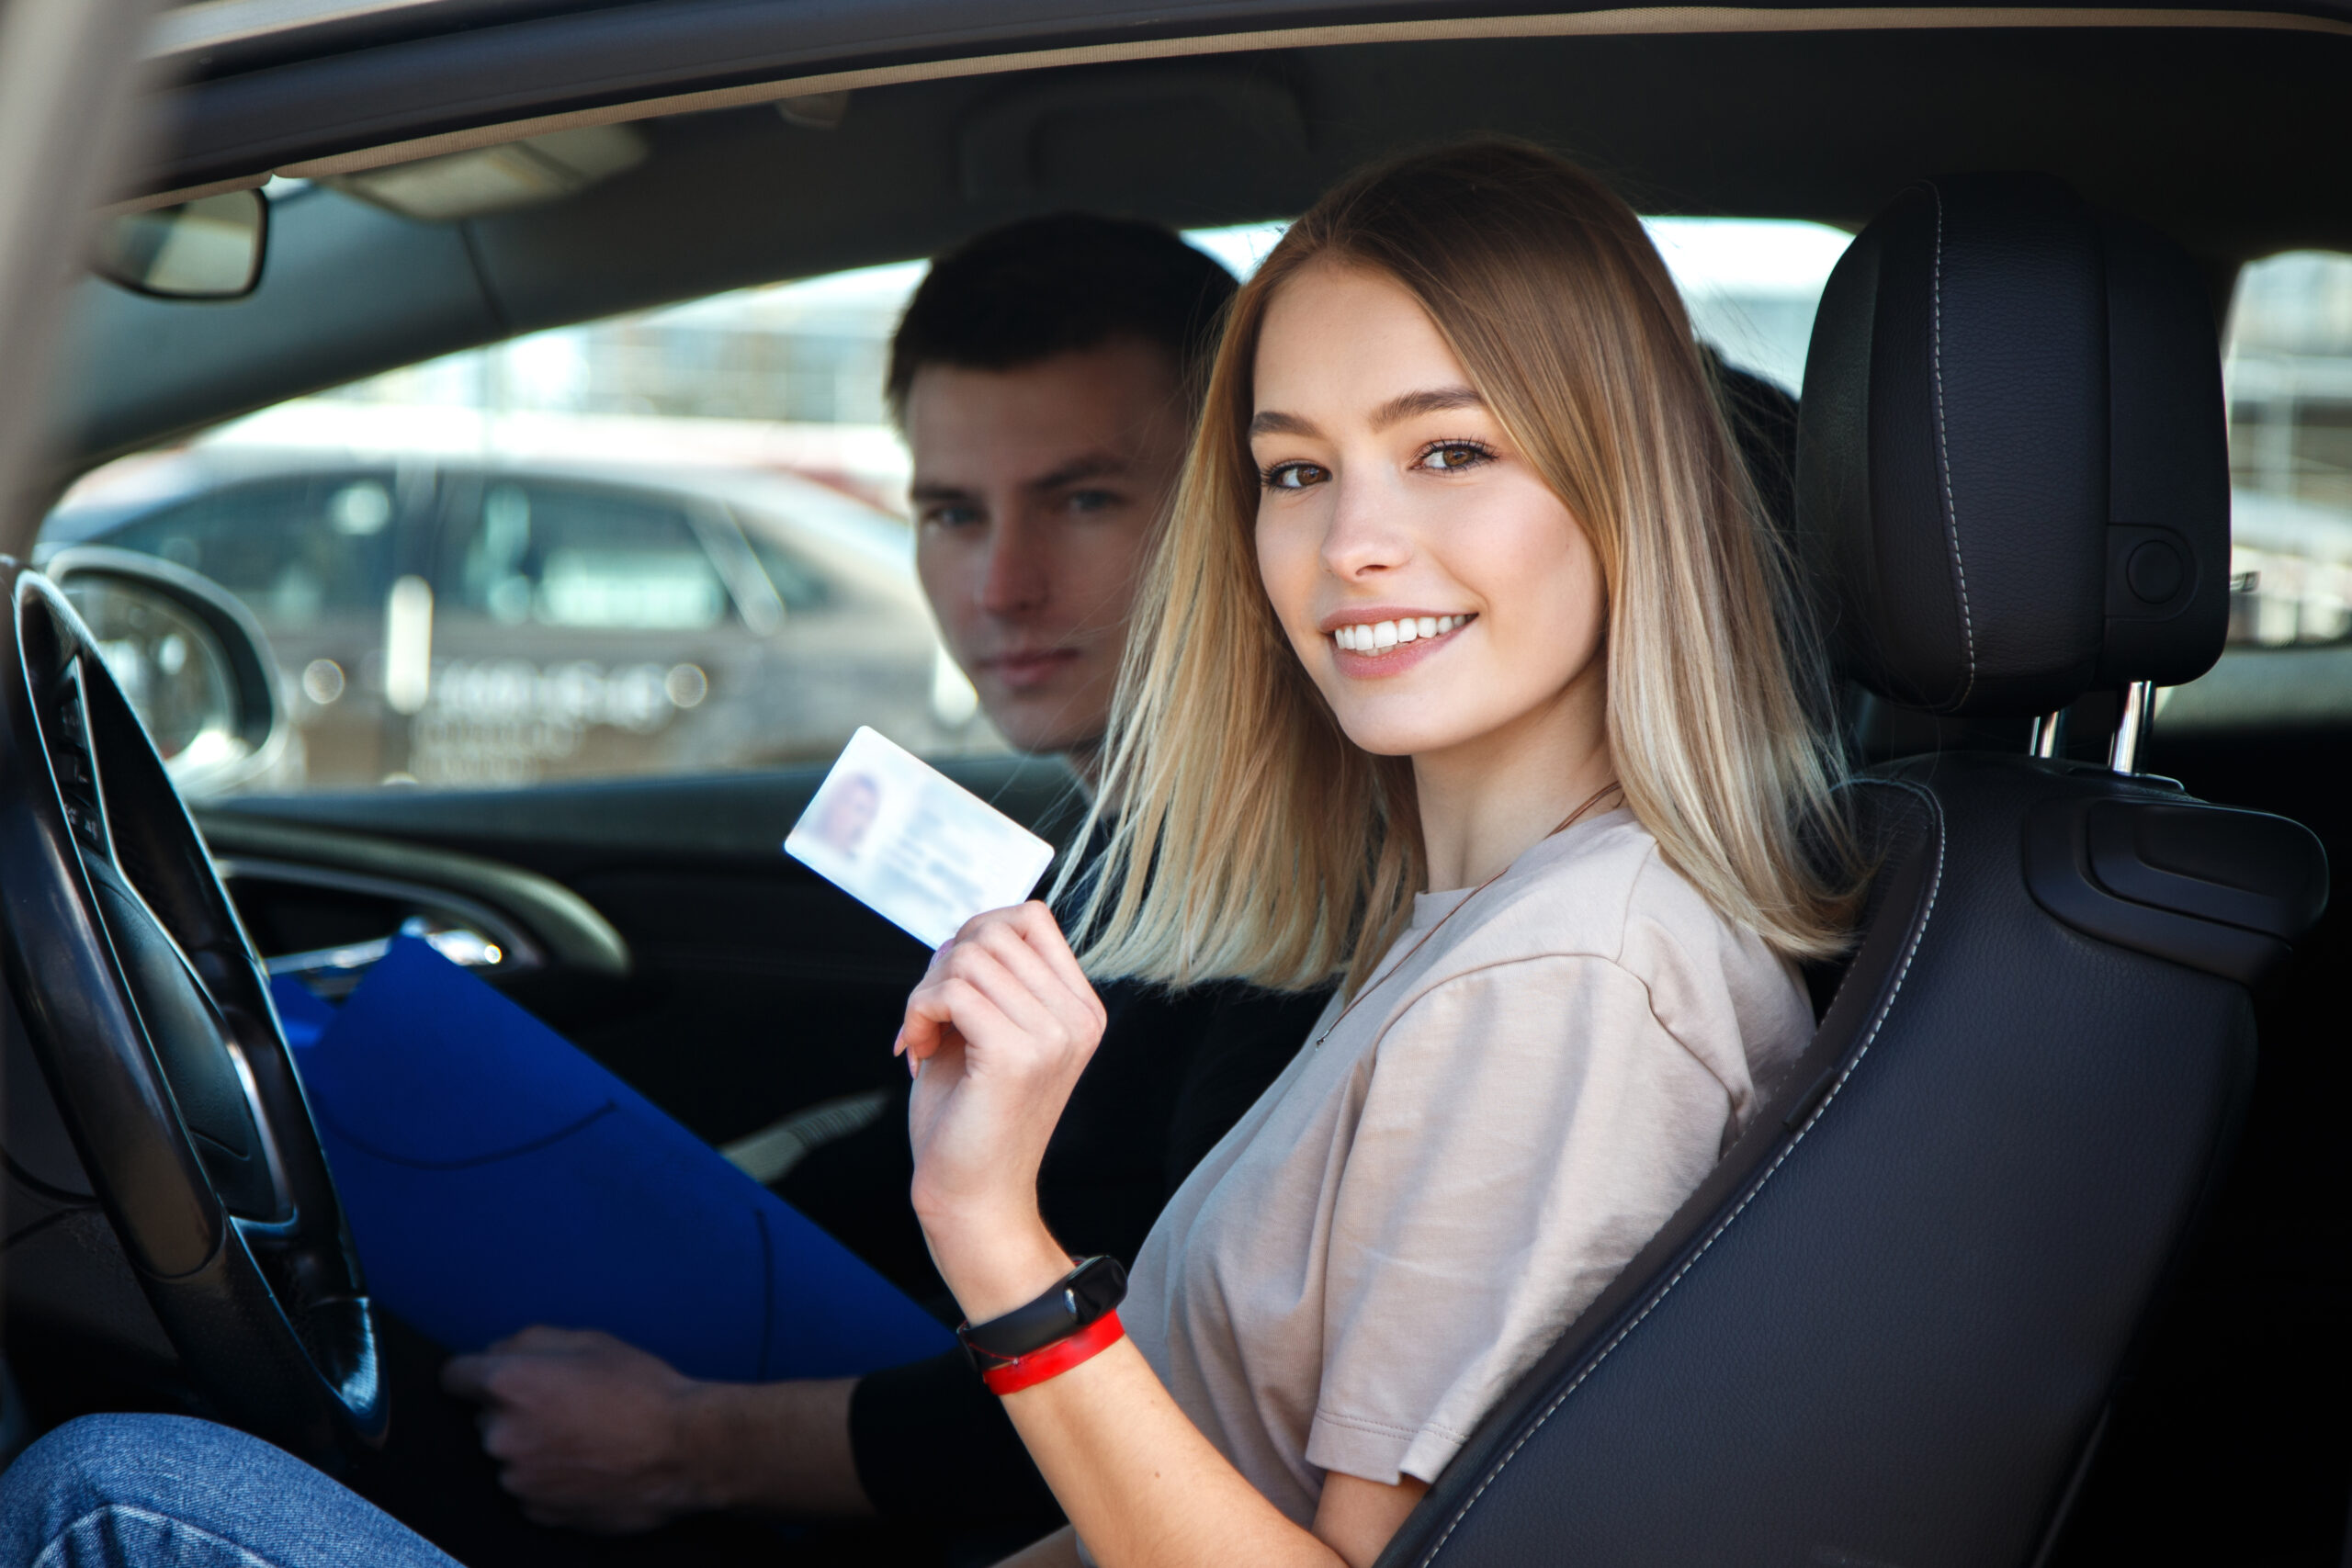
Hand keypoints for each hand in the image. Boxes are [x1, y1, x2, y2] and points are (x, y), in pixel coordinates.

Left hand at [440, 1327, 710, 1532]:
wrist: (683, 1451)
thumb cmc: (642, 1389)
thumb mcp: (591, 1341)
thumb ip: (531, 1340)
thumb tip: (498, 1352)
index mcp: (510, 1385)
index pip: (454, 1376)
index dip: (476, 1371)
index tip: (494, 1376)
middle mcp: (501, 1435)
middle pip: (485, 1417)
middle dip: (513, 1410)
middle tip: (563, 1404)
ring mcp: (517, 1480)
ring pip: (508, 1455)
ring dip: (531, 1446)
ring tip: (583, 1437)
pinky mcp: (537, 1512)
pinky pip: (529, 1488)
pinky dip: (549, 1478)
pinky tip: (588, 1465)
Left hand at [896, 902, 1106, 1316]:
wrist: (973, 1199)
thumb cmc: (971, 1118)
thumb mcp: (986, 1030)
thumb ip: (986, 977)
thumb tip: (964, 927)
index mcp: (1081, 1009)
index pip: (1030, 918)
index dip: (975, 935)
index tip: (950, 987)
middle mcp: (1078, 1018)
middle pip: (994, 931)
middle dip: (942, 964)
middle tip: (928, 1016)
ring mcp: (1053, 1036)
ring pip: (968, 956)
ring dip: (925, 992)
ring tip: (922, 1038)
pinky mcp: (1016, 1056)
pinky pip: (950, 991)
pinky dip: (917, 1012)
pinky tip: (915, 1050)